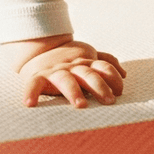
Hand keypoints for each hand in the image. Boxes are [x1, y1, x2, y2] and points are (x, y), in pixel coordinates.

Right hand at [9, 36, 125, 107]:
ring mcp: (56, 71)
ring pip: (66, 80)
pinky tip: (30, 104)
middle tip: (109, 101)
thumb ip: (105, 62)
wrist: (39, 48)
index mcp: (86, 62)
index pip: (104, 66)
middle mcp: (73, 66)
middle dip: (100, 86)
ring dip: (74, 92)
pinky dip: (31, 93)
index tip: (120, 91)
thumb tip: (124, 73)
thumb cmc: (69, 59)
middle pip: (89, 74)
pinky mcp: (38, 77)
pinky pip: (34, 84)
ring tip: (80, 105)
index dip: (113, 77)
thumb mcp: (87, 56)